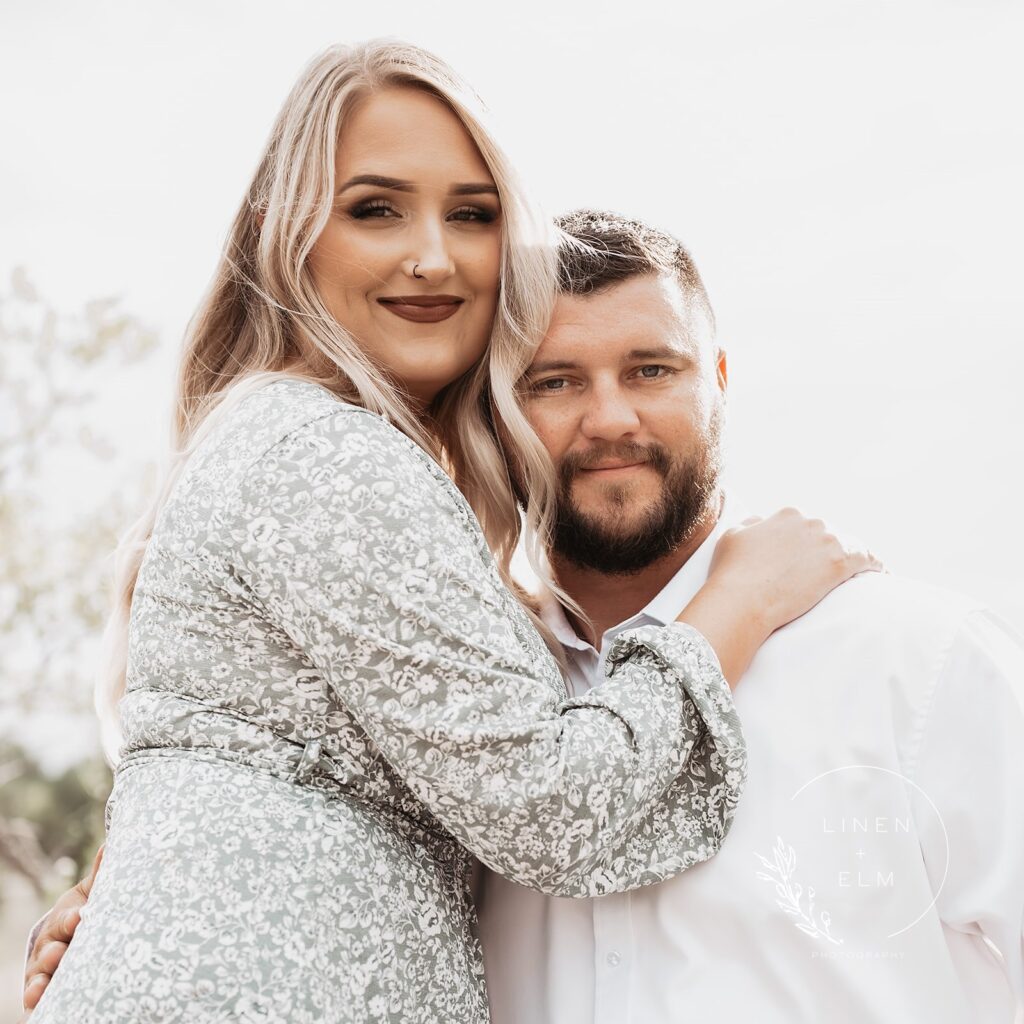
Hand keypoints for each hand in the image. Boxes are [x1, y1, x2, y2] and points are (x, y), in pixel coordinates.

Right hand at [21, 845, 102, 1015]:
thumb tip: (111, 846)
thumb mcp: (93, 893)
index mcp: (65, 920)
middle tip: (59, 953)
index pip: (66, 920)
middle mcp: (51, 946)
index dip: (72, 919)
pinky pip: (39, 998)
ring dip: (39, 982)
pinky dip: (35, 1003)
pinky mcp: (46, 989)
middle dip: (53, 952)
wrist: (74, 932)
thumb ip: (102, 875)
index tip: (79, 917)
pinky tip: (35, 1007)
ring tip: (40, 988)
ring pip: (39, 976)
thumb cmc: (87, 910)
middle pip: (49, 950)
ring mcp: (47, 969)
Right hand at [710, 508, 881, 632]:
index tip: (813, 557)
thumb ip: (751, 525)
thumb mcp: (732, 536)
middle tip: (832, 571)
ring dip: (858, 557)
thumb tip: (759, 521)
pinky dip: (877, 566)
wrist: (743, 598)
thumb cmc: (732, 572)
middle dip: (833, 550)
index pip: (809, 525)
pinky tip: (882, 575)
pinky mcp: (840, 563)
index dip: (812, 543)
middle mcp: (811, 522)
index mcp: (788, 514)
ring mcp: (828, 541)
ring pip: (853, 545)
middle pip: (832, 534)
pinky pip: (869, 560)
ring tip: (864, 573)